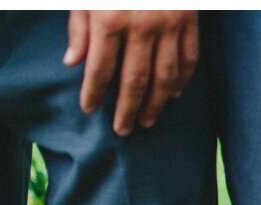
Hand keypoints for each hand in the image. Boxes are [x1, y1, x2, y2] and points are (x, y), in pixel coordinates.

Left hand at [64, 10, 199, 135]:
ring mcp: (169, 24)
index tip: (89, 109)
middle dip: (127, 109)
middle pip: (135, 80)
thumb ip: (78, 25)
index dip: (94, 92)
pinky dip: (182, 79)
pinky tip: (173, 95)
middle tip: (122, 129)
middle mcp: (141, 26)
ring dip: (156, 103)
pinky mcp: (188, 19)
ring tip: (147, 121)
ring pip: (164, 75)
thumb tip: (71, 61)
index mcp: (110, 19)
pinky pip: (188, 57)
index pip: (100, 67)